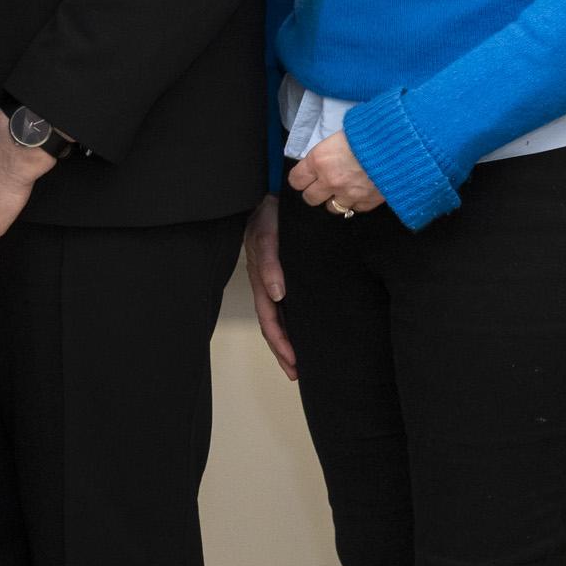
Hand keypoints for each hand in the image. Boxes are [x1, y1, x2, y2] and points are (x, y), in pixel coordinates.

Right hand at [243, 196, 295, 380]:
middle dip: (283, 350)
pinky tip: (304, 328)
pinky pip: (289, 303)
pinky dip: (294, 321)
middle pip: (273, 325)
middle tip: (297, 373)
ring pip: (280, 317)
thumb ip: (270, 264)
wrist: (272, 192)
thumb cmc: (268, 213)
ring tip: (300, 361)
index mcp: (261, 279)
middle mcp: (267, 283)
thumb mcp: (267, 235)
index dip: (280, 343)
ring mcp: (275, 278)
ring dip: (289, 339)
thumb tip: (277, 294)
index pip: (269, 320)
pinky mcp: (286, 271)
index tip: (294, 362)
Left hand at [287, 132, 382, 217]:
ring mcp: (349, 194)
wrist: (401, 144)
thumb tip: (325, 157)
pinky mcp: (368, 202)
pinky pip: (356, 209)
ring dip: (336, 199)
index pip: (296, 180)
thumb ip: (329, 150)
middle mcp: (330, 181)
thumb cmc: (371, 132)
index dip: (301, 178)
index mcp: (319, 160)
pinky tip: (361, 191)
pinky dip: (357, 202)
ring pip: (332, 208)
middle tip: (324, 184)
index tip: (305, 176)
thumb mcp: (342, 134)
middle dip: (315, 191)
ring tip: (344, 189)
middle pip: (310, 198)